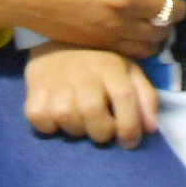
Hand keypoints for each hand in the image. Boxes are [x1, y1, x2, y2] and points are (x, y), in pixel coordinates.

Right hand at [24, 41, 158, 147]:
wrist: (58, 44)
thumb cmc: (99, 64)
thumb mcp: (127, 72)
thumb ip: (144, 97)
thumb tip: (151, 129)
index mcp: (110, 66)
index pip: (124, 96)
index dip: (130, 125)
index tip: (130, 142)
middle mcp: (83, 72)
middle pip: (92, 112)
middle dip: (102, 132)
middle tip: (103, 131)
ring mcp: (56, 81)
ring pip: (67, 118)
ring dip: (77, 130)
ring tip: (81, 122)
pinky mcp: (34, 92)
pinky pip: (41, 119)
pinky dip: (50, 126)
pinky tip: (58, 118)